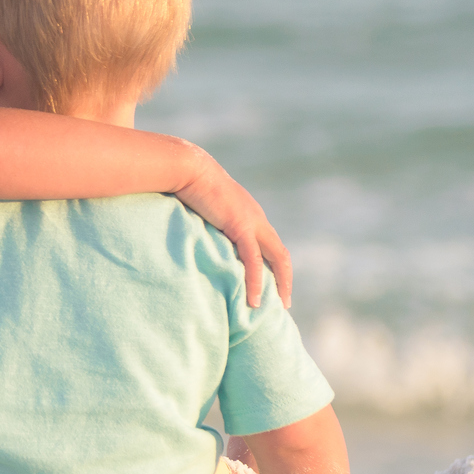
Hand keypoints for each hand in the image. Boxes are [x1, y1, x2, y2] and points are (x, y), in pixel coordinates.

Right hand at [173, 157, 290, 308]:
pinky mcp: (241, 226)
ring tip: (276, 306)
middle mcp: (257, 219)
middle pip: (280, 254)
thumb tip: (200, 237)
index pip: (270, 244)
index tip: (273, 285)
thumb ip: (210, 223)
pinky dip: (256, 280)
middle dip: (285, 278)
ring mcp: (252, 222)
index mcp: (250, 214)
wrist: (188, 168)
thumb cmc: (189, 184)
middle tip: (284, 302)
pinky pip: (253, 259)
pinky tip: (254, 298)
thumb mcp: (205, 208)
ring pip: (276, 258)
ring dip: (280, 283)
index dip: (274, 265)